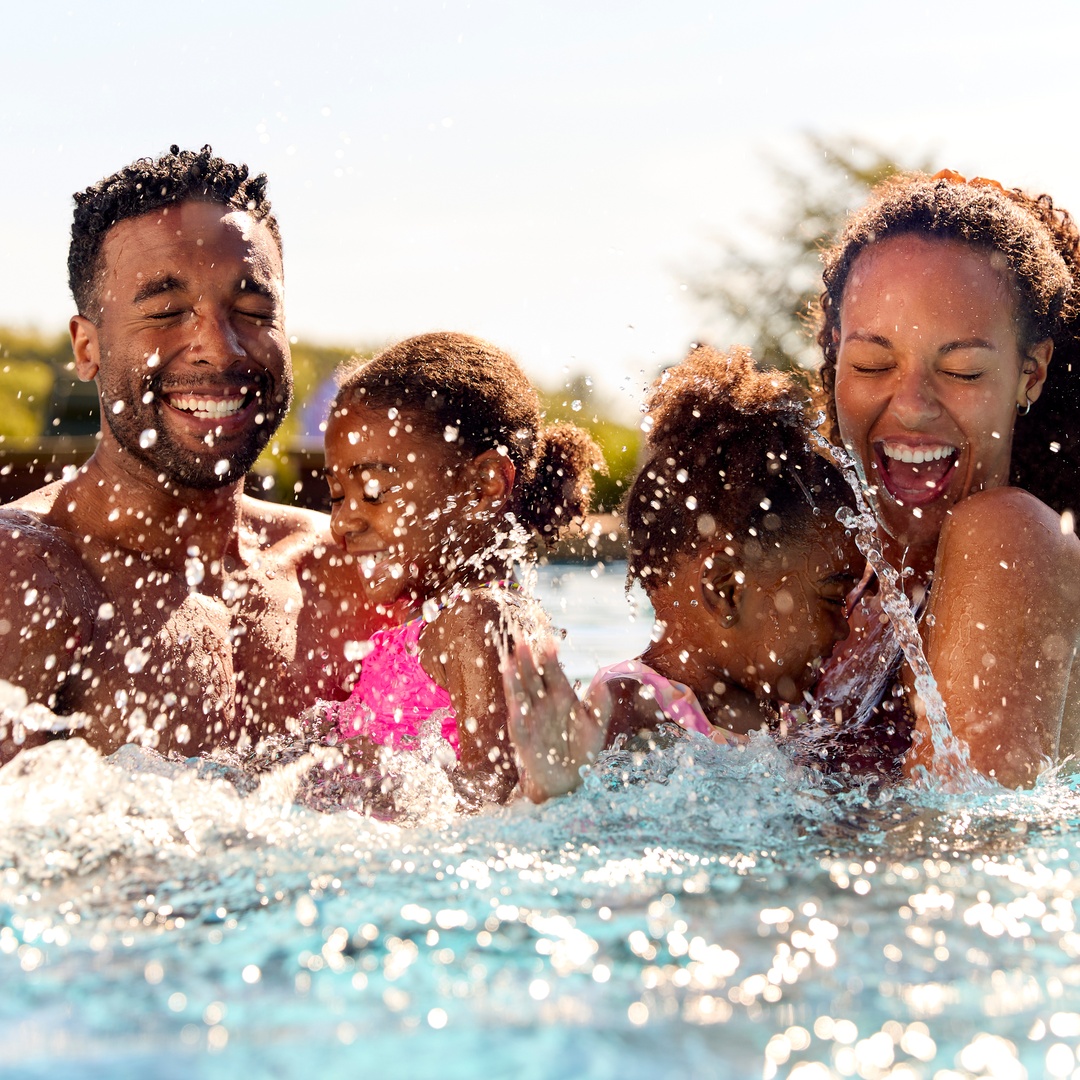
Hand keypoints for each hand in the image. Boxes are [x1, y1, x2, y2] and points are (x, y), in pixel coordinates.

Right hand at [502, 638, 610, 802]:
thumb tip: (603, 682)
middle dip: (527, 660)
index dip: (550, 657)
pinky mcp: (523, 737)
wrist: (570, 778)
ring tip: (509, 662)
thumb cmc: (583, 749)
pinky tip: (514, 703)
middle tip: (522, 641)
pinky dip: (517, 714)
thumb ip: (600, 705)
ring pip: (520, 694)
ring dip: (515, 680)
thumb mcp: (596, 726)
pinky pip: (519, 724)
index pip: (553, 671)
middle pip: (532, 677)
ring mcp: (531, 718)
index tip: (550, 641)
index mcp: (561, 695)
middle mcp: (543, 702)